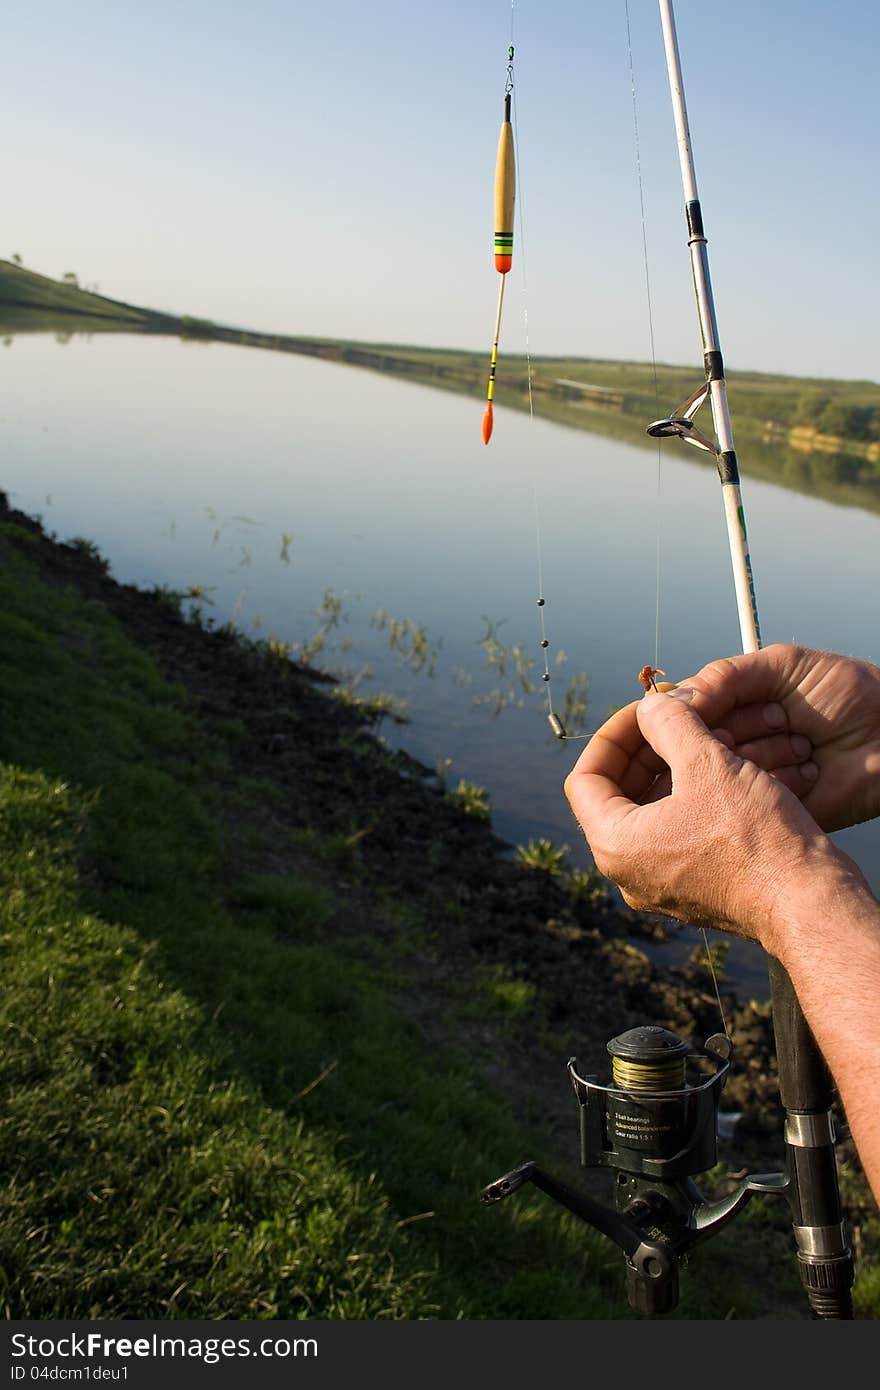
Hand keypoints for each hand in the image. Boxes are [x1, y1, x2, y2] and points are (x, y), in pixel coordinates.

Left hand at [564, 687, 858, 952]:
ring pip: (652, 812)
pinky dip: (692, 797)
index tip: (645, 708)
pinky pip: (679, 833)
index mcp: (616, 846)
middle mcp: (630, 872)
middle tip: (674, 715)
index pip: (585, 778)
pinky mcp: (696, 889)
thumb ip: (668, 723)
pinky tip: (722, 769)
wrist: (810, 901)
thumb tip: (649, 705)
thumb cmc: (757, 837)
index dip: (613, 732)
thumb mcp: (707, 763)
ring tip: (702, 736)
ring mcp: (662, 884)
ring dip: (671, 769)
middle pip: (618, 794)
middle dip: (645, 748)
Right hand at [626, 646, 879, 829]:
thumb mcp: (784, 665)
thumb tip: (670, 700)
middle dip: (734, 729)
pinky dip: (777, 781)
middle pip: (691, 746)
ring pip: (715, 775)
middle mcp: (733, 745)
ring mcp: (748, 782)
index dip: (684, 713)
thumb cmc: (848, 694)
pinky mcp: (768, 814)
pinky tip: (810, 768)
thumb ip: (725, 676)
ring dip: (763, 752)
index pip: (681, 713)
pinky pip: (745, 805)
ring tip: (804, 740)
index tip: (691, 710)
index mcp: (731, 707)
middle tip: (779, 718)